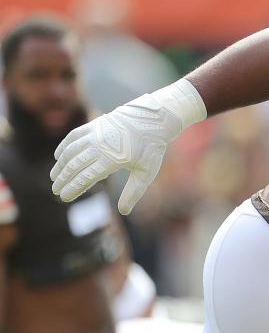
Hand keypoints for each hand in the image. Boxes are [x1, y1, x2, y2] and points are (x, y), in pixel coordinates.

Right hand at [50, 79, 204, 213]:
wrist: (151, 120)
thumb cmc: (150, 149)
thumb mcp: (145, 173)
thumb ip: (133, 193)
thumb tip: (124, 212)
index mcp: (111, 160)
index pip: (86, 178)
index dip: (73, 188)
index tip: (64, 197)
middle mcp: (99, 146)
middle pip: (74, 166)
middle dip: (63, 180)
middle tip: (56, 191)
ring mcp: (94, 134)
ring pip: (70, 152)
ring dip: (60, 165)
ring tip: (54, 177)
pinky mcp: (92, 126)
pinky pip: (72, 137)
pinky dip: (63, 147)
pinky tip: (58, 157)